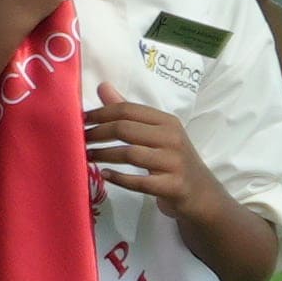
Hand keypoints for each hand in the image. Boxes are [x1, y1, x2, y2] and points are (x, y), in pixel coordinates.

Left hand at [80, 97, 214, 214]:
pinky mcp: (172, 186)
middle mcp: (172, 138)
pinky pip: (140, 182)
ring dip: (104, 155)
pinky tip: (105, 175)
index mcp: (167, 121)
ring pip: (130, 154)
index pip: (128, 109)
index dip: (100, 113)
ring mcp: (174, 162)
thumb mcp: (156, 133)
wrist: (202, 194)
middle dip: (98, 133)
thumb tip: (103, 86)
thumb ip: (129, 112)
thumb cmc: (173, 160)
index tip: (80, 120)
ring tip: (86, 157)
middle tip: (79, 139)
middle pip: (126, 129)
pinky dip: (119, 178)